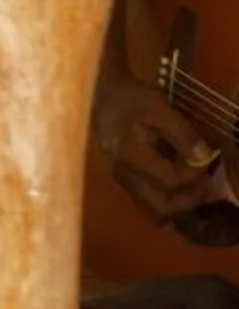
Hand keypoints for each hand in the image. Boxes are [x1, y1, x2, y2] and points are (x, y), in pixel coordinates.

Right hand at [93, 78, 221, 227]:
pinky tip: (182, 185)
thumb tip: (205, 156)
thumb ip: (182, 133)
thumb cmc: (129, 98)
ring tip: (196, 187)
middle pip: (160, 207)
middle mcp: (123, 174)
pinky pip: (149, 203)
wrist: (101, 97)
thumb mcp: (158, 107)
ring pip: (153, 211)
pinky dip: (169, 201)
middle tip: (206, 185)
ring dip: (179, 205)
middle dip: (188, 201)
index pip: (169, 179)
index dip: (193, 175)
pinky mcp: (125, 181)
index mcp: (129, 155)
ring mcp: (122, 181)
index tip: (206, 160)